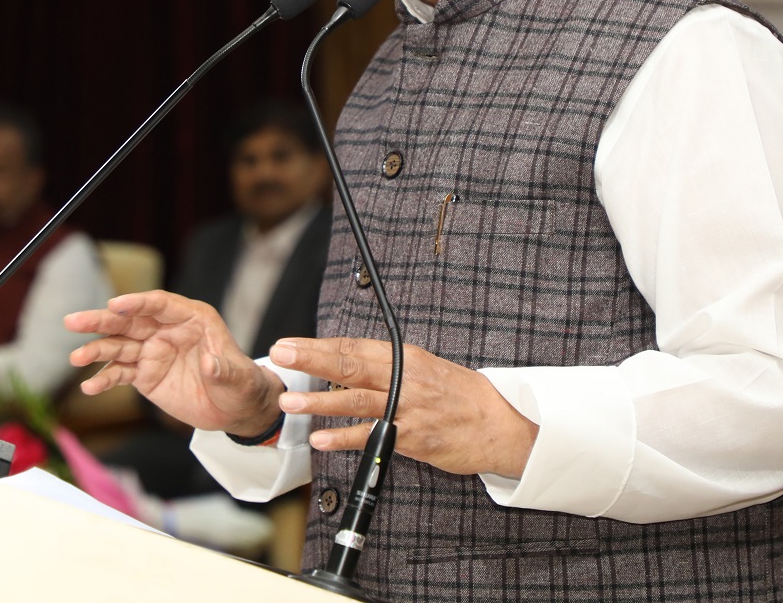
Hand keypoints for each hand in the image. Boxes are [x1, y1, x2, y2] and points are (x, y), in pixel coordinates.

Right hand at [65, 291, 282, 436]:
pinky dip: (104, 380)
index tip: (114, 305)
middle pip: (129, 321)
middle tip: (73, 321)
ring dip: (96, 350)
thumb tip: (210, 364)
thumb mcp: (239, 378)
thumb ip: (224, 370)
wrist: (236, 408)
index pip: (159, 305)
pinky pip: (120, 374)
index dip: (136, 303)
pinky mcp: (145, 375)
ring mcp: (153, 352)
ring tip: (76, 358)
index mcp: (192, 318)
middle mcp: (167, 330)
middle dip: (101, 320)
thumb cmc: (242, 384)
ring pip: (119, 346)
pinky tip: (89, 387)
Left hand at [269, 337, 538, 478]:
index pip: (354, 347)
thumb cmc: (461, 396)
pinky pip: (373, 437)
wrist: (501, 423)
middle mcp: (404, 377)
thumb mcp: (426, 370)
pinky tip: (320, 439)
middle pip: (350, 364)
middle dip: (312, 359)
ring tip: (290, 401)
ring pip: (356, 400)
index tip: (290, 343)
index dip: (319, 345)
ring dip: (320, 401)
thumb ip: (389, 367)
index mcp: (406, 357)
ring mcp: (408, 407)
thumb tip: (351, 363)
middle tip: (281, 355)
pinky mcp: (413, 437)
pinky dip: (344, 439)